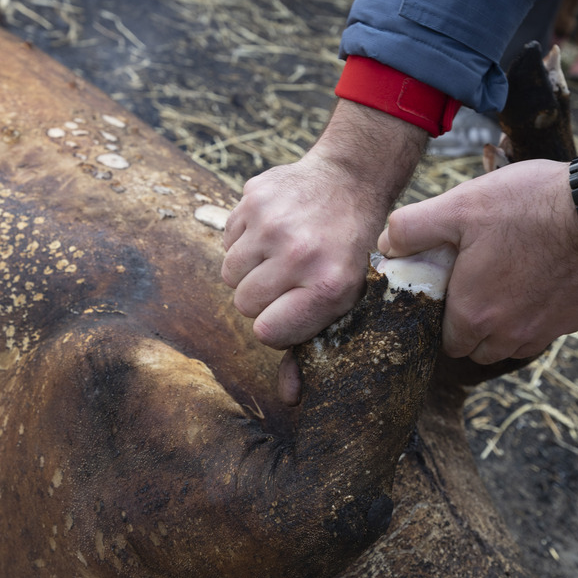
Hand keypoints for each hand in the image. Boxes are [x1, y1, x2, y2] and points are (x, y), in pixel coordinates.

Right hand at [222, 101, 427, 348]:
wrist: (350, 179)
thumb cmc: (347, 248)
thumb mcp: (346, 298)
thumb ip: (312, 346)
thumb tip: (290, 398)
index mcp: (329, 284)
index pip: (267, 333)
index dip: (275, 325)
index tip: (289, 311)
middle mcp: (300, 253)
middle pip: (244, 304)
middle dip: (261, 298)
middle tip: (287, 280)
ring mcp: (273, 222)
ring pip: (228, 274)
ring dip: (248, 270)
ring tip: (277, 255)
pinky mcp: (253, 197)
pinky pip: (226, 239)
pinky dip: (243, 240)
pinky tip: (272, 231)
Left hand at [378, 159, 577, 363]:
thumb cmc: (527, 206)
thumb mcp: (457, 206)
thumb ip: (411, 228)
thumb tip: (386, 246)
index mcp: (473, 315)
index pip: (445, 340)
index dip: (442, 315)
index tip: (449, 288)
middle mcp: (508, 335)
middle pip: (477, 348)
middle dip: (471, 325)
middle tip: (474, 284)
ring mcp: (546, 331)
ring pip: (512, 344)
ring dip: (503, 325)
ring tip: (505, 281)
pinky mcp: (577, 320)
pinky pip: (546, 329)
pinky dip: (537, 314)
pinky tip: (538, 279)